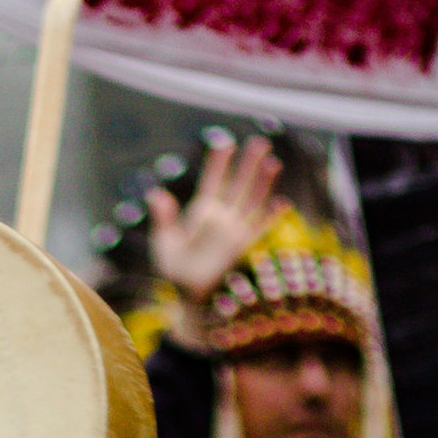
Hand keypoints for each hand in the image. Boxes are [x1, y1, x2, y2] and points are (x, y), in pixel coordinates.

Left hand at [147, 133, 280, 345]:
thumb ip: (162, 218)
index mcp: (201, 211)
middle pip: (238, 184)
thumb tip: (155, 193)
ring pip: (252, 200)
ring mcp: (234, 230)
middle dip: (248, 164)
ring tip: (273, 163)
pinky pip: (260, 228)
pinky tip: (282, 202)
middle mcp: (221, 216)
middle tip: (260, 142)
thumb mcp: (163, 242)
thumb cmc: (173, 269)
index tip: (224, 143)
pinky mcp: (243, 246)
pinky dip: (271, 216)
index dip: (219, 163)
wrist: (187, 295)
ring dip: (263, 183)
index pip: (213, 180)